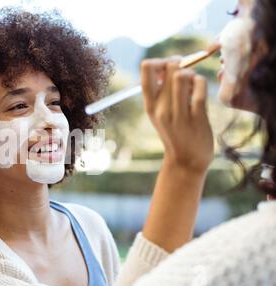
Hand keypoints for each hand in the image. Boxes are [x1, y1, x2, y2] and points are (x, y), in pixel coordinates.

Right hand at [141, 58, 213, 174]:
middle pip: (169, 67)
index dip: (160, 61)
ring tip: (192, 84)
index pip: (147, 68)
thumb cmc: (175, 131)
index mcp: (150, 104)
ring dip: (191, 73)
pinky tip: (199, 92)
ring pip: (183, 75)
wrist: (186, 160)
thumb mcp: (160, 113)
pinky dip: (201, 83)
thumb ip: (161, 91)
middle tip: (185, 72)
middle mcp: (161, 108)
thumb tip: (170, 64)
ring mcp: (178, 114)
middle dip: (180, 63)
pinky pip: (200, 87)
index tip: (167, 70)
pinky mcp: (196, 117)